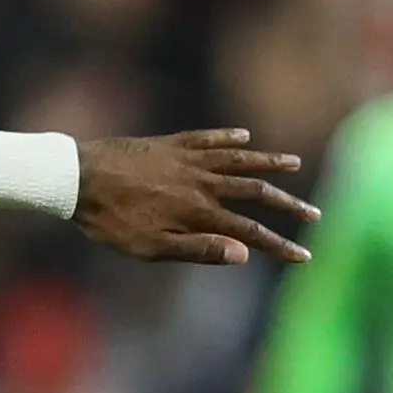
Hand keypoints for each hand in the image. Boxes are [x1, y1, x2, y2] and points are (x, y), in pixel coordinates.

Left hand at [76, 131, 316, 267]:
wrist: (78, 178)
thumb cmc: (110, 221)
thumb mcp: (150, 248)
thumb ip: (198, 250)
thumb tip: (243, 253)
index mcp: (198, 212)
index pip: (250, 232)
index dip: (279, 244)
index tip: (304, 255)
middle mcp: (201, 182)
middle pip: (255, 191)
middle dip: (287, 204)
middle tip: (314, 214)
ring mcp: (187, 159)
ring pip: (239, 159)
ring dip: (269, 162)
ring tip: (295, 163)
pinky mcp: (171, 144)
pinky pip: (208, 138)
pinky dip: (229, 137)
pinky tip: (244, 137)